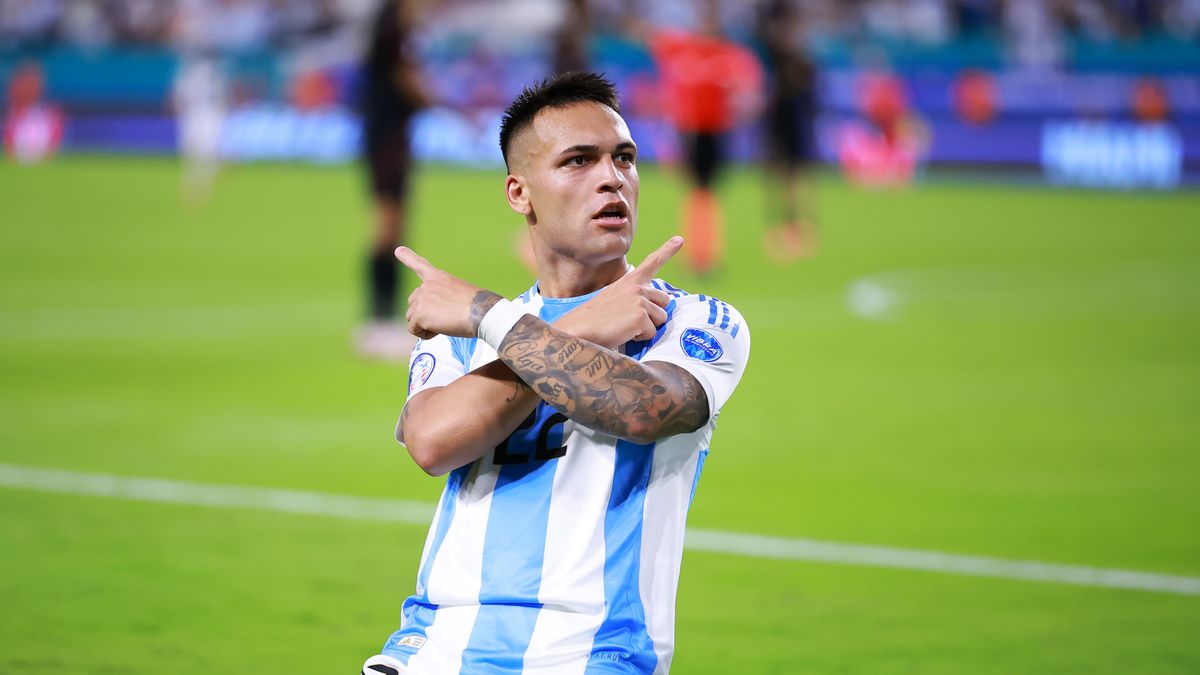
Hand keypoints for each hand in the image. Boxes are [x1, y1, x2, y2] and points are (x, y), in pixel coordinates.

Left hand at [395, 247, 498, 338]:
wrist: (480, 312)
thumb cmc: (477, 307)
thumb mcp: (460, 293)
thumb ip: (443, 297)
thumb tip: (434, 313)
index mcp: (438, 277)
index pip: (420, 264)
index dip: (408, 257)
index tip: (398, 250)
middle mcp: (427, 285)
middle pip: (413, 303)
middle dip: (424, 315)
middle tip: (445, 319)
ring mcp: (422, 298)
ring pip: (412, 318)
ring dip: (425, 326)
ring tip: (444, 325)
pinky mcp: (420, 313)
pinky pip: (414, 329)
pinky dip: (425, 334)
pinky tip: (439, 330)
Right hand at [556, 236, 681, 347]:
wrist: (579, 328)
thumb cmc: (596, 318)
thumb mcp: (615, 299)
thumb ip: (634, 298)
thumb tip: (654, 309)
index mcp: (630, 281)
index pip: (652, 262)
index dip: (667, 250)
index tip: (679, 239)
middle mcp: (637, 287)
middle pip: (665, 301)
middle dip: (654, 314)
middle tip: (631, 319)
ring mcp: (640, 300)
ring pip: (661, 318)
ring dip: (647, 327)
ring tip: (625, 326)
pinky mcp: (641, 315)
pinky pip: (652, 333)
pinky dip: (640, 338)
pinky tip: (623, 332)